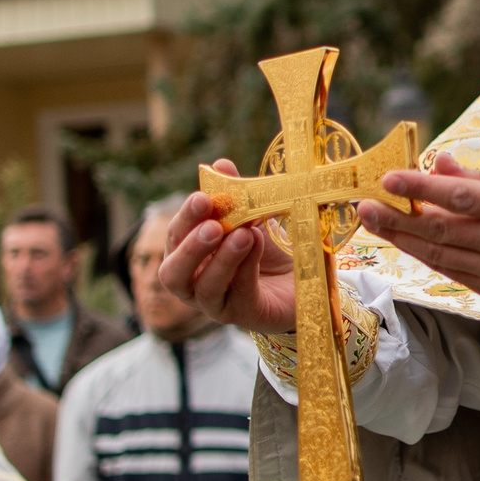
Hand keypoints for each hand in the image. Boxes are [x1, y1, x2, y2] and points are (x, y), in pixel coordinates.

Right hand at [158, 166, 296, 333]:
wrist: (308, 278)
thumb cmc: (272, 248)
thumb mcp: (255, 217)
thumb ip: (237, 194)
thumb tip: (220, 165)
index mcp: (190, 256)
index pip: (175, 237)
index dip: (185, 218)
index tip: (202, 197)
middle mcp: (194, 284)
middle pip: (172, 272)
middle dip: (190, 246)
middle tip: (213, 224)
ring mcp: (216, 304)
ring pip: (203, 288)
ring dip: (222, 259)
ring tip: (244, 235)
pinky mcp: (243, 316)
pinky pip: (238, 295)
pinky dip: (246, 269)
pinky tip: (258, 245)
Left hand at [355, 153, 479, 312]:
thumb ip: (477, 178)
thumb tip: (435, 163)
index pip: (462, 197)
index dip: (421, 190)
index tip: (389, 179)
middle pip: (443, 231)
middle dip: (399, 218)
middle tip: (364, 205)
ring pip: (441, 257)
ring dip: (403, 240)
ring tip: (374, 223)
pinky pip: (452, 273)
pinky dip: (427, 257)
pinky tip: (406, 242)